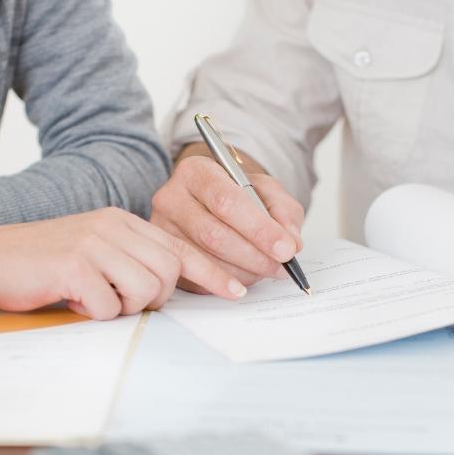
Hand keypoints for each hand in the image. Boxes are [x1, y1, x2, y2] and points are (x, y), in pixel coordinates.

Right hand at [0, 207, 244, 318]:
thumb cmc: (43, 264)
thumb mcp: (93, 249)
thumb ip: (128, 259)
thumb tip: (167, 287)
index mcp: (120, 220)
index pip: (178, 246)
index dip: (211, 272)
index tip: (236, 292)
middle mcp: (111, 226)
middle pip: (169, 271)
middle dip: (156, 298)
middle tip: (120, 300)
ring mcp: (93, 243)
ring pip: (146, 289)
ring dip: (123, 307)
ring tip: (93, 299)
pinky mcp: (75, 265)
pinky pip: (109, 306)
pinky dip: (94, 313)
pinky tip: (72, 299)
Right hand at [150, 146, 304, 288]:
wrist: (212, 202)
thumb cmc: (238, 195)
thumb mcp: (266, 191)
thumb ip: (283, 211)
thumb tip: (291, 241)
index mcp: (195, 172)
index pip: (226, 201)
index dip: (259, 229)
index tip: (286, 248)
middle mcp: (171, 198)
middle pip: (213, 234)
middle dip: (255, 255)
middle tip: (281, 266)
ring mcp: (162, 229)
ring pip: (205, 259)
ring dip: (244, 272)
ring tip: (267, 270)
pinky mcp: (165, 256)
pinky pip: (196, 277)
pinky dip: (227, 282)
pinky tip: (244, 277)